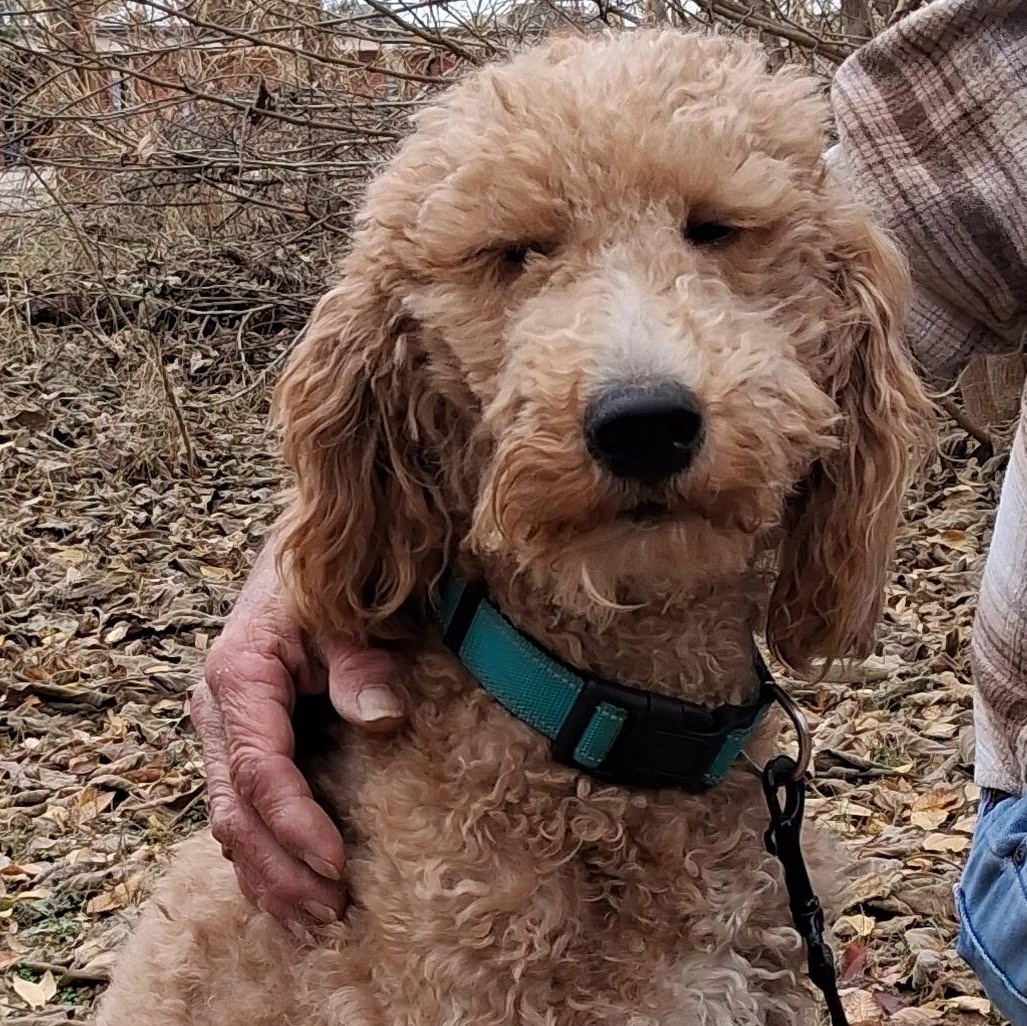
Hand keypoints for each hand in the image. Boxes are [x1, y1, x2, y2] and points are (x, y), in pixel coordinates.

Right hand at [192, 541, 403, 929]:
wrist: (298, 560)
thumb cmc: (325, 584)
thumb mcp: (347, 615)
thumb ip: (363, 665)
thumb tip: (384, 719)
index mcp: (239, 677)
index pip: (261, 771)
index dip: (296, 824)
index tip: (337, 864)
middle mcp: (218, 711)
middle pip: (237, 811)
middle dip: (280, 868)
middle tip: (330, 913)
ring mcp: (224, 731)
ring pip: (231, 820)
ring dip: (267, 876)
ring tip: (311, 923)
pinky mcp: (240, 743)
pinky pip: (240, 809)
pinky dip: (260, 856)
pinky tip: (286, 894)